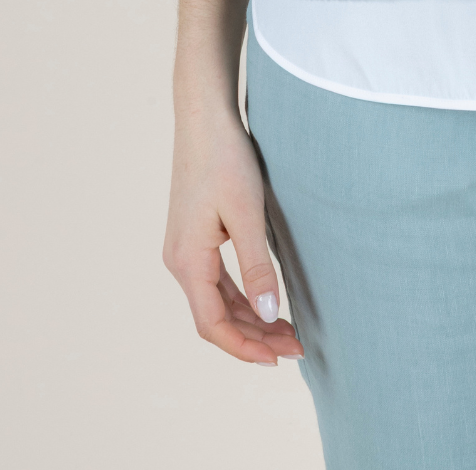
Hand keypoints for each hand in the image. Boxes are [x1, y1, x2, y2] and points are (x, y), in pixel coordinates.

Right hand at [163, 103, 303, 365]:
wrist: (204, 119)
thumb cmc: (225, 159)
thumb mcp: (247, 214)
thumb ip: (257, 266)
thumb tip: (270, 313)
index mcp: (187, 261)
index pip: (212, 324)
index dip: (245, 347)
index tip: (279, 357)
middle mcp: (180, 261)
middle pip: (215, 317)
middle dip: (254, 336)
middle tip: (295, 346)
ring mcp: (185, 250)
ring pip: (217, 301)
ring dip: (249, 318)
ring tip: (287, 330)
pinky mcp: (195, 237)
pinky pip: (217, 281)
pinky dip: (241, 296)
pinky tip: (266, 300)